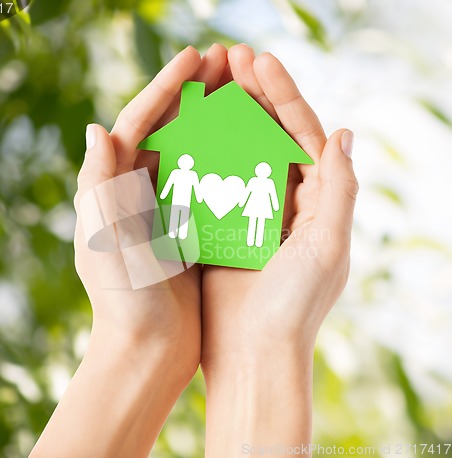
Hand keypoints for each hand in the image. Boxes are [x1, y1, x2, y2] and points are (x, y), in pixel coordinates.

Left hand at [30, 45, 230, 457]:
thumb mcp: (105, 241)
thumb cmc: (124, 301)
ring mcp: (165, 209)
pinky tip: (252, 143)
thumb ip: (98, 187)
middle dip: (194, 93)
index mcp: (112, 189)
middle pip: (168, 129)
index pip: (137, 123)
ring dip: (215, 120)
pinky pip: (210, 183)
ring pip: (192, 151)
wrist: (148, 350)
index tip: (196, 57)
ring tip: (243, 91)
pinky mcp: (189, 228)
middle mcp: (137, 192)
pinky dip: (227, 160)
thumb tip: (96, 129)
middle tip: (227, 62)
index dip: (165, 86)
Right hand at [200, 44, 357, 453]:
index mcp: (317, 202)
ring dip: (224, 117)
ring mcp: (252, 213)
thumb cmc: (293, 307)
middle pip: (270, 136)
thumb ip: (340, 190)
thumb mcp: (327, 247)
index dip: (283, 95)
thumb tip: (344, 132)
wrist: (252, 355)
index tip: (257, 61)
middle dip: (252, 95)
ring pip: (238, 153)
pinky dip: (202, 155)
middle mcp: (287, 203)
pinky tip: (185, 130)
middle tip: (226, 58)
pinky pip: (212, 182)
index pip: (303, 133)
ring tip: (206, 83)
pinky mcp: (223, 228)